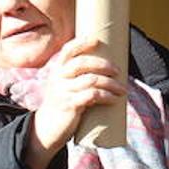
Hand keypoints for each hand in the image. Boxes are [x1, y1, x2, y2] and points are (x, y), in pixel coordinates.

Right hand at [24, 37, 125, 168]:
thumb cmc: (62, 103)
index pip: (68, 50)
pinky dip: (106, 96)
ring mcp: (63, 91)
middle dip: (103, 64)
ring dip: (111, 83)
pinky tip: (114, 99)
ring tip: (122, 89)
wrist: (46, 129)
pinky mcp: (70, 105)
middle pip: (82, 63)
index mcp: (57, 70)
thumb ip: (77, 76)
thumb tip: (106, 68)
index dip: (82, 42)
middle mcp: (59, 78)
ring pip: (91, 80)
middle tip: (118, 71)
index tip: (97, 39)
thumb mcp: (64, 85)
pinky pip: (92, 96)